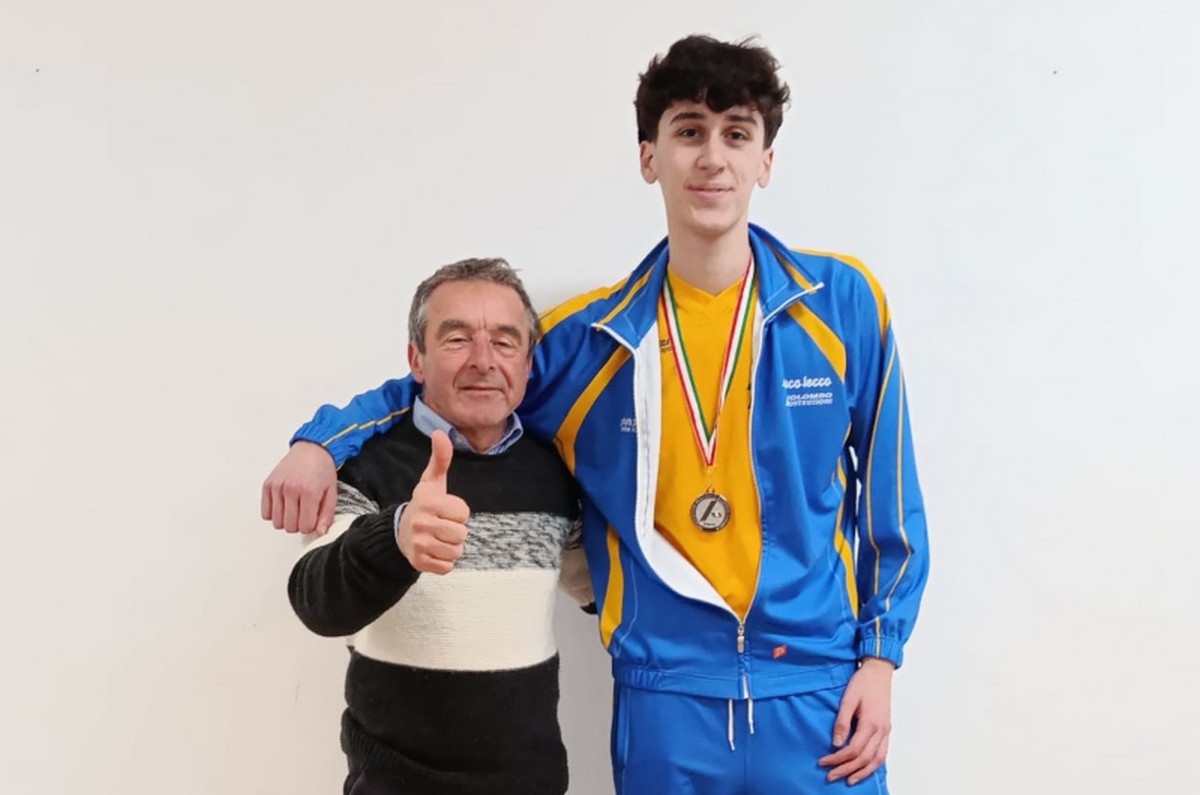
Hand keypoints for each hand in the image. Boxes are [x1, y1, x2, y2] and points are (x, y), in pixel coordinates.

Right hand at [261, 441, 337, 534]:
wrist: (312, 449)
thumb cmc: (322, 469)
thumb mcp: (331, 492)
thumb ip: (327, 514)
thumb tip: (320, 532)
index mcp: (309, 491)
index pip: (305, 526)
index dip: (310, 526)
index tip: (313, 518)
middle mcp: (291, 489)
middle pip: (290, 526)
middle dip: (299, 525)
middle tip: (304, 514)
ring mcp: (277, 487)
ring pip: (277, 522)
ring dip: (286, 520)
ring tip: (294, 509)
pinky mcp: (268, 485)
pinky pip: (265, 513)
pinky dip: (273, 514)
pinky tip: (283, 506)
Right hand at [397, 431, 470, 574]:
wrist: (398, 532)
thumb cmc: (424, 505)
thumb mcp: (432, 482)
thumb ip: (440, 459)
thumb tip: (440, 432)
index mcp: (427, 502)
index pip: (464, 512)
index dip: (458, 512)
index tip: (444, 510)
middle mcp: (421, 523)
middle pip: (462, 533)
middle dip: (456, 530)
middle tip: (441, 525)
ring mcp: (419, 545)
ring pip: (456, 551)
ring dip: (451, 546)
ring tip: (438, 538)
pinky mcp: (419, 563)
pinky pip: (447, 566)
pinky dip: (444, 561)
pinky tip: (433, 551)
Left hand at [819, 657, 894, 785]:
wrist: (879, 672)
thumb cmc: (862, 683)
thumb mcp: (848, 699)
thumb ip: (842, 722)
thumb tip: (836, 744)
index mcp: (870, 723)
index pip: (852, 750)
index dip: (837, 759)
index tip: (822, 763)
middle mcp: (881, 731)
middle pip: (864, 759)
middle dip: (846, 770)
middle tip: (830, 777)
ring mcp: (886, 731)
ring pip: (877, 760)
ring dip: (863, 772)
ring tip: (849, 781)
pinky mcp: (887, 730)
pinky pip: (883, 754)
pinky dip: (874, 765)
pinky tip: (865, 769)